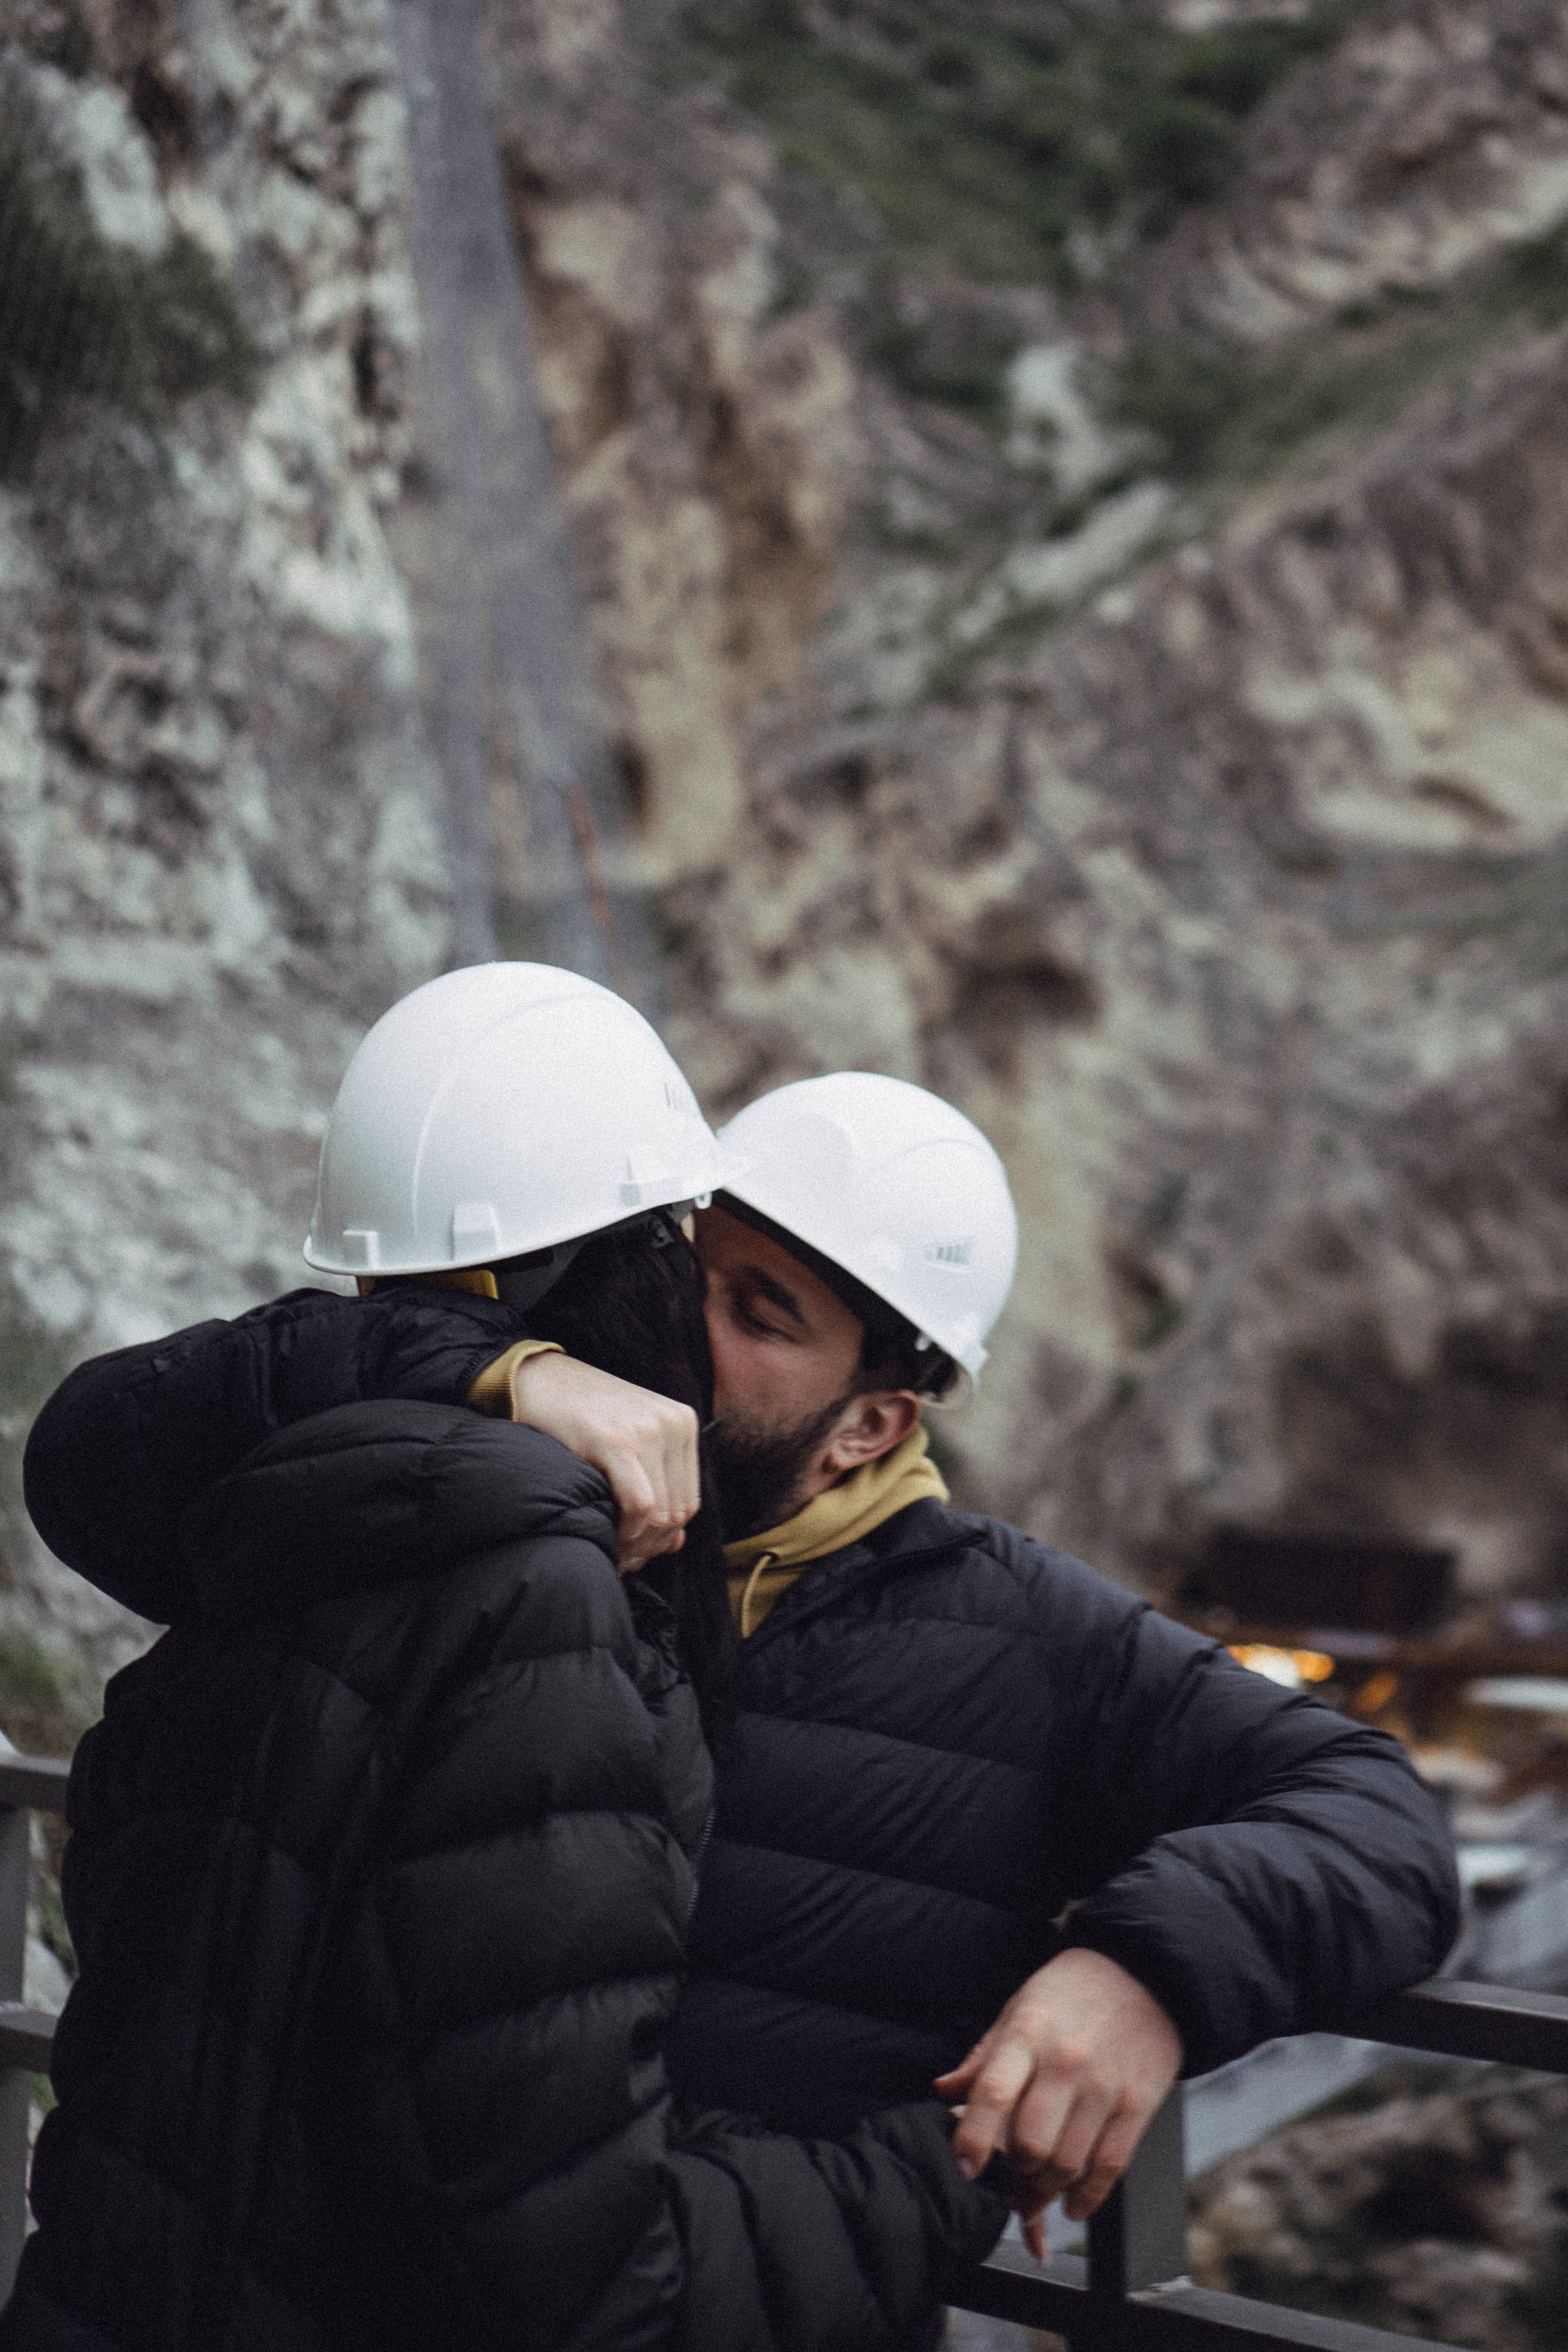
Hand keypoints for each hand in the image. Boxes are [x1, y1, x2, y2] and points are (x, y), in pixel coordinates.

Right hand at [509, 1353, 699, 1573]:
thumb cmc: (577, 1416)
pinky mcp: (616, 1440)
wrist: (533, 1378)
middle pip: (678, 1511)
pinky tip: (603, 1533)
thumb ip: (656, 1489)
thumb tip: (677, 1544)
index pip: (689, 1501)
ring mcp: (648, 1429)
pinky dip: (624, 1532)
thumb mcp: (626, 1445)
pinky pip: (639, 1505)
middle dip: (649, 1546)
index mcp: (682, 1422)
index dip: (662, 1538)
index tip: (633, 1553)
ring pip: (660, 1514)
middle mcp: (673, 1423)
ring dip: (635, 1544)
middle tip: (619, 1559)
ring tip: (610, 1551)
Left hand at [935, 1948, 1181, 2259]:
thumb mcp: (1020, 2007)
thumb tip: (943, 2091)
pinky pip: (1109, 2167)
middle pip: (1031, 2143)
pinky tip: (1072, 2204)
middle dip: (1015, 2169)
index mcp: (1028, 2034)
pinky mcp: (1138, 2105)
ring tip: (1036, 2190)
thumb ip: (983, 2056)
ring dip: (1046, 2189)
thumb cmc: (1071, 1992)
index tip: (964, 2168)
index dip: (972, 2139)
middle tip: (1011, 2173)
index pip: (992, 2094)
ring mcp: (1105, 2086)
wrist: (1146, 1973)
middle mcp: (1066, 2062)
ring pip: (1068, 2163)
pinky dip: (1087, 2196)